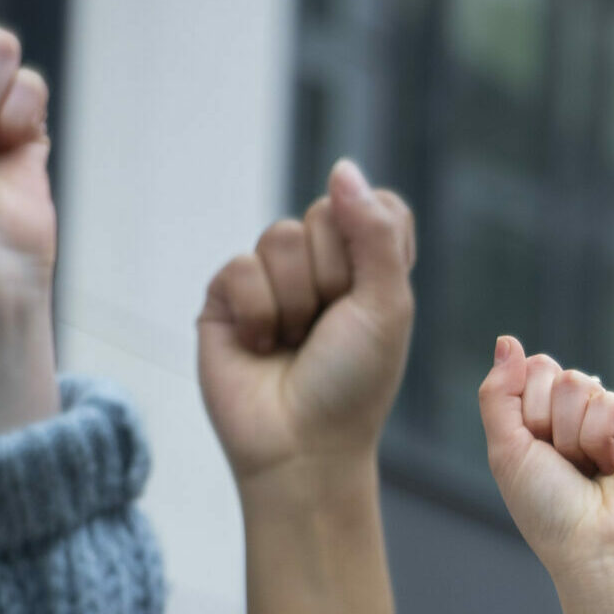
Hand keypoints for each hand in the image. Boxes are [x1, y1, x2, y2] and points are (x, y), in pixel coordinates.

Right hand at [197, 159, 416, 488]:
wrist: (301, 446)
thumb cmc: (354, 383)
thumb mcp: (385, 306)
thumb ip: (374, 233)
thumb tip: (342, 167)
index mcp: (372, 267)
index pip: (377, 205)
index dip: (373, 239)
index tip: (373, 291)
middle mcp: (323, 266)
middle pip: (326, 214)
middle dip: (333, 277)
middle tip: (331, 328)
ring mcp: (273, 279)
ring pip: (281, 237)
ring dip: (296, 300)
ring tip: (296, 342)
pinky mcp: (227, 297)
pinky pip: (241, 268)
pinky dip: (259, 313)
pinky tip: (263, 348)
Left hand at [478, 338, 613, 613]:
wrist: (597, 546)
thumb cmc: (550, 512)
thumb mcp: (506, 450)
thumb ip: (498, 393)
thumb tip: (506, 341)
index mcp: (542, 422)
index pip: (528, 372)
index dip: (523, 408)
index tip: (534, 451)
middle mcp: (576, 416)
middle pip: (549, 370)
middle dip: (544, 419)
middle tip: (561, 462)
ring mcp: (610, 418)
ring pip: (577, 382)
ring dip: (572, 435)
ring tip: (588, 469)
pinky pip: (606, 400)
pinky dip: (599, 438)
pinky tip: (611, 467)